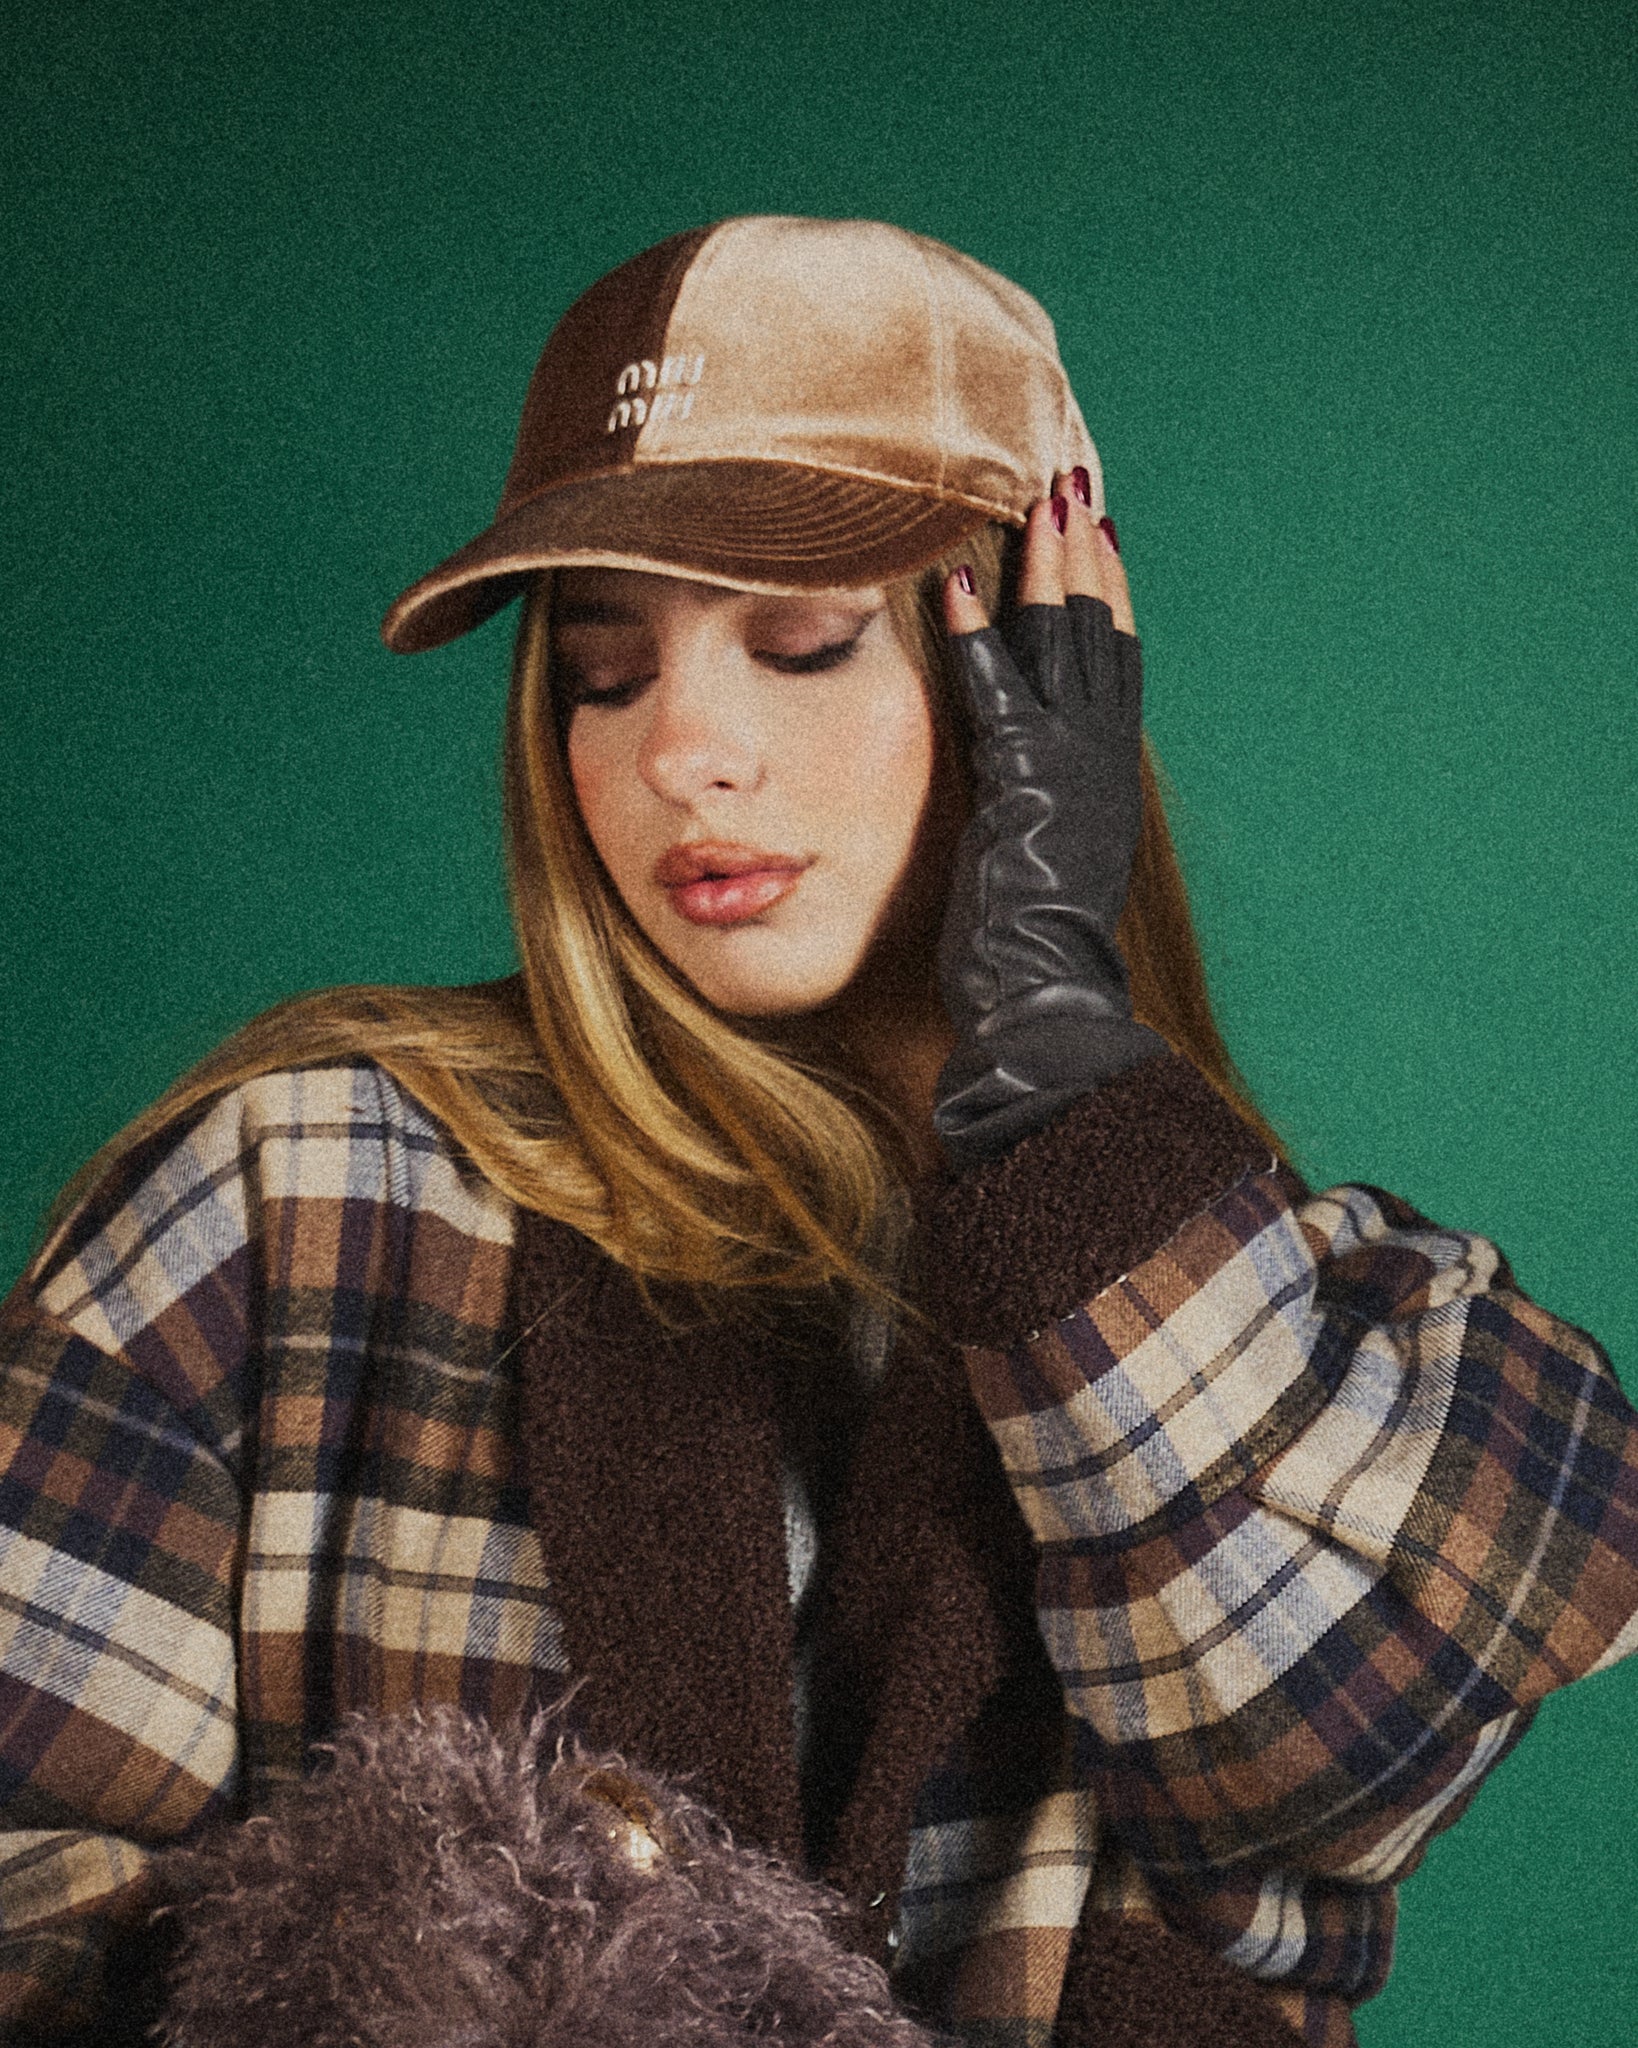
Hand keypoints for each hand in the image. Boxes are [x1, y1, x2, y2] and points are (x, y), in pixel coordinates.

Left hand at [932, 474, 1164, 1167]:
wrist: (1048, 1009)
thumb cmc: (1032, 963)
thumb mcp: (1040, 873)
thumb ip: (1035, 819)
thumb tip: (1016, 804)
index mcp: (1104, 784)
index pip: (1113, 668)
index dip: (1107, 600)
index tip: (1098, 538)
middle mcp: (1099, 764)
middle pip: (1101, 635)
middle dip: (1085, 557)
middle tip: (1075, 481)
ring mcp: (1069, 771)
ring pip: (1065, 645)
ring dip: (1046, 567)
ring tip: (1035, 495)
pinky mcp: (1025, 786)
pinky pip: (998, 691)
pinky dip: (975, 633)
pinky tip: (949, 578)